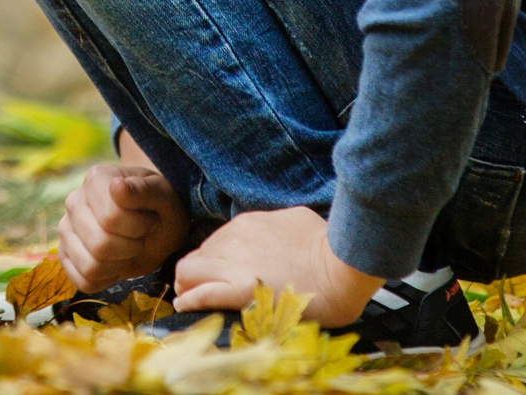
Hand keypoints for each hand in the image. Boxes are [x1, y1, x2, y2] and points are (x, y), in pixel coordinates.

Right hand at [56, 162, 189, 290]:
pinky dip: (106, 280)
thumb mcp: (162, 195)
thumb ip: (142, 190)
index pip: (110, 218)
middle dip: (131, 248)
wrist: (155, 224)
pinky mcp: (65, 255)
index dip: (138, 227)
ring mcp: (66, 230)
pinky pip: (83, 282)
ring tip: (128, 249)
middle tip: (140, 237)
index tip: (149, 219)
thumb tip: (117, 186)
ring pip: (90, 267)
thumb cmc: (159, 207)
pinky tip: (116, 262)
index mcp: (95, 180)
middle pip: (100, 245)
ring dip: (119, 265)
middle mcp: (74, 202)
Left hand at [173, 206, 385, 325]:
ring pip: (189, 272)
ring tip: (188, 299)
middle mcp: (234, 239)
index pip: (213, 243)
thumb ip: (273, 227)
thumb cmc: (328, 246)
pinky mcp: (238, 290)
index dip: (208, 260)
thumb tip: (273, 233)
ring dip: (188, 286)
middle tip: (195, 289)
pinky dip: (189, 300)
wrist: (340, 267)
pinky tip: (184, 306)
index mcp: (247, 225)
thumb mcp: (294, 220)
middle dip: (193, 274)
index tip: (212, 273)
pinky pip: (200, 293)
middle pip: (196, 257)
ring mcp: (234, 263)